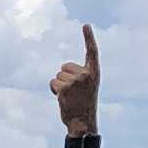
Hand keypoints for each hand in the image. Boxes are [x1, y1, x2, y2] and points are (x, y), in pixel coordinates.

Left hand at [49, 22, 98, 137]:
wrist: (83, 123)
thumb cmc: (84, 105)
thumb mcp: (88, 87)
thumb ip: (80, 75)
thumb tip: (63, 69)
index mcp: (94, 73)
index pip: (92, 52)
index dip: (88, 38)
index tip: (85, 25)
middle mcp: (86, 75)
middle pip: (65, 66)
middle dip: (65, 77)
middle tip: (74, 92)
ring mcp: (75, 81)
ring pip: (58, 75)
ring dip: (60, 86)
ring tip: (70, 97)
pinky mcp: (64, 88)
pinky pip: (53, 82)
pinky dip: (54, 90)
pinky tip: (63, 99)